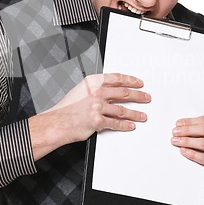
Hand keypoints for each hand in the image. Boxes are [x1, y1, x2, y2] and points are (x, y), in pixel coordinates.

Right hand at [29, 73, 150, 160]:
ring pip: (122, 110)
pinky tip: (131, 126)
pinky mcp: (97, 121)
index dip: (131, 80)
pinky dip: (125, 125)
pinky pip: (115, 123)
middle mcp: (96, 93)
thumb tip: (109, 90)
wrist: (57, 122)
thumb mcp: (80, 91)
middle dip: (138, 95)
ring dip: (135, 113)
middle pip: (123, 93)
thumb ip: (94, 89)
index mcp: (92, 82)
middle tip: (146, 97)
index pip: (117, 78)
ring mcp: (97, 107)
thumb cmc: (66, 109)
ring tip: (142, 115)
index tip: (139, 83)